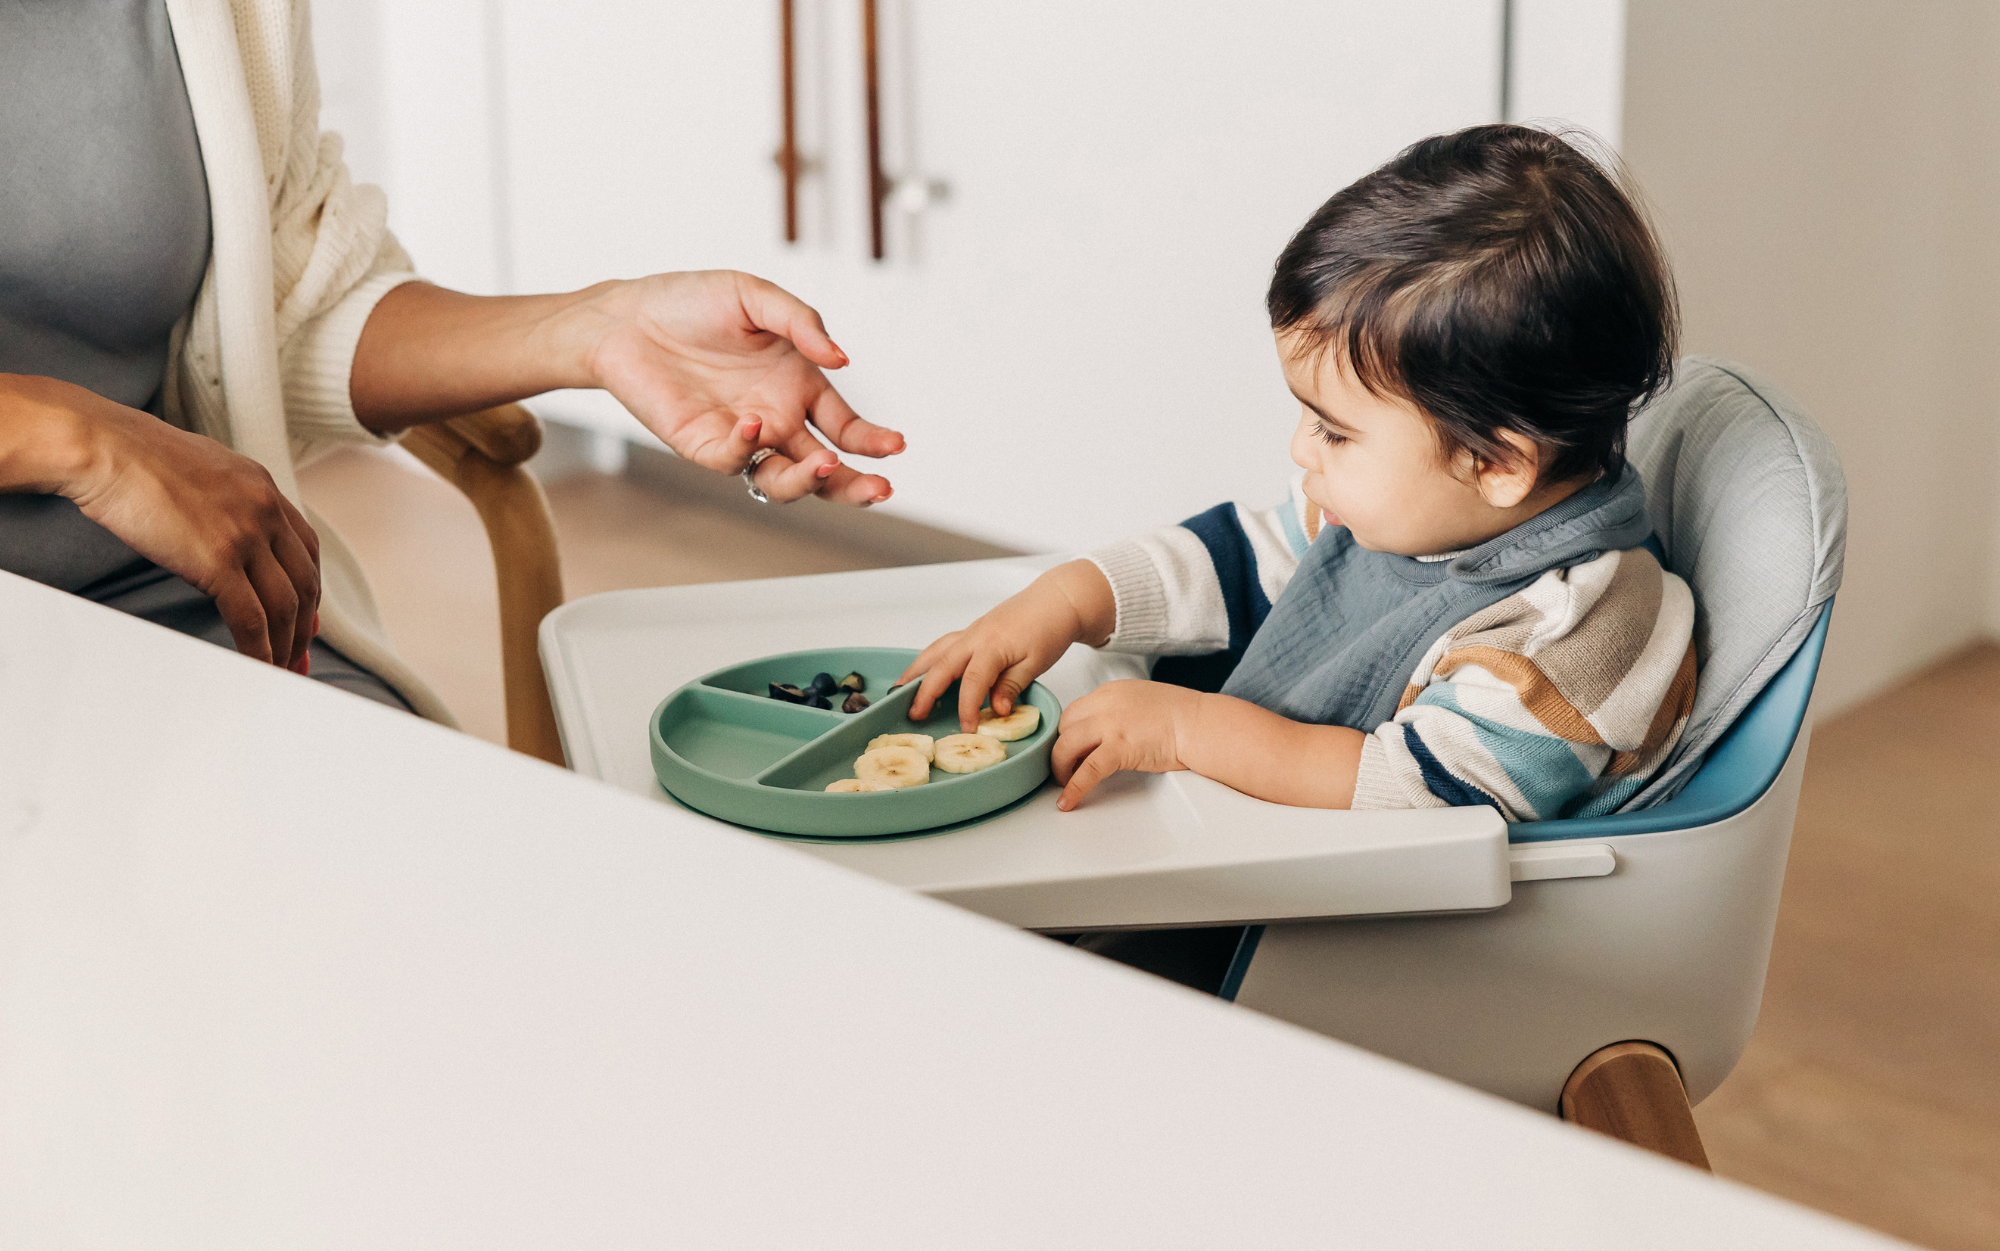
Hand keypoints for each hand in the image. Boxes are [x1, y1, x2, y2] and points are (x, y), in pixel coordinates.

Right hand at [7, 375, 320, 669]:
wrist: (102, 445)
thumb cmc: (132, 456)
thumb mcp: (200, 470)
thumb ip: (223, 499)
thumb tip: (220, 528)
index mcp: (262, 486)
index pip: (305, 547)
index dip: (310, 586)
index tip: (309, 613)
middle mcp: (264, 509)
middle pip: (304, 581)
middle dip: (306, 625)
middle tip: (300, 653)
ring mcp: (245, 535)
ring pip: (285, 605)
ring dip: (287, 644)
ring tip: (281, 669)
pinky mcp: (218, 560)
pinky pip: (251, 618)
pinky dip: (259, 648)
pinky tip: (257, 664)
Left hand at [580, 271, 903, 505]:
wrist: (625, 316)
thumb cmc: (691, 302)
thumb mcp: (755, 296)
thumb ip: (802, 323)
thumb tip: (841, 358)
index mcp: (798, 386)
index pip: (845, 427)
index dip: (871, 441)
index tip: (895, 446)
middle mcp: (776, 418)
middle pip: (826, 469)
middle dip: (855, 484)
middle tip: (879, 489)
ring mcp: (742, 436)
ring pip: (786, 480)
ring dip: (810, 481)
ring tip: (826, 465)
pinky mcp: (703, 445)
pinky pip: (734, 460)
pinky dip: (747, 447)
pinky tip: (752, 422)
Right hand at [898, 560, 1116, 731]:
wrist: (1057, 600)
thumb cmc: (1050, 628)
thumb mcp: (1037, 663)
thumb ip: (1012, 686)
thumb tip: (996, 710)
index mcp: (993, 646)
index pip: (972, 681)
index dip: (967, 707)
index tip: (967, 728)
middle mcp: (975, 637)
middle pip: (942, 665)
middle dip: (924, 691)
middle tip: (913, 714)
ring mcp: (971, 632)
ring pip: (936, 651)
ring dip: (916, 671)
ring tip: (899, 690)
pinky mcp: (973, 631)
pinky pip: (943, 645)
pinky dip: (928, 659)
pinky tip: (922, 671)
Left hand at [1051, 680, 1202, 810]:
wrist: (1202, 724)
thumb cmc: (1185, 715)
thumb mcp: (1144, 702)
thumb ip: (1122, 712)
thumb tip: (1109, 731)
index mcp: (1112, 692)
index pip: (1076, 711)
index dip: (1070, 732)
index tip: (1071, 748)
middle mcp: (1106, 704)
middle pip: (1065, 725)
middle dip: (1061, 747)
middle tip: (1065, 765)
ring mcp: (1111, 725)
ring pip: (1066, 745)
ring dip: (1060, 767)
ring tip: (1064, 783)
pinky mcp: (1119, 748)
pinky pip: (1086, 771)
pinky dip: (1073, 788)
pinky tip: (1067, 801)